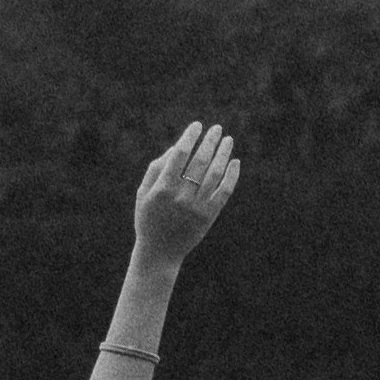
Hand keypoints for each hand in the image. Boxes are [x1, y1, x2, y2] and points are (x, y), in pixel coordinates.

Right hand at [133, 121, 237, 265]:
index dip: (190, 137)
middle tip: (217, 129)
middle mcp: (180, 197)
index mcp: (162, 189)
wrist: (159, 253)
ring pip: (214, 174)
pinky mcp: (208, 217)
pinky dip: (231, 176)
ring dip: (223, 154)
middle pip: (200, 161)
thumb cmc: (149, 219)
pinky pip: (224, 192)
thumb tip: (177, 146)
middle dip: (210, 141)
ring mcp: (196, 208)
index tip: (198, 125)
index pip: (180, 154)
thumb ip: (156, 168)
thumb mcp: (143, 193)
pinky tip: (235, 162)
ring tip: (228, 140)